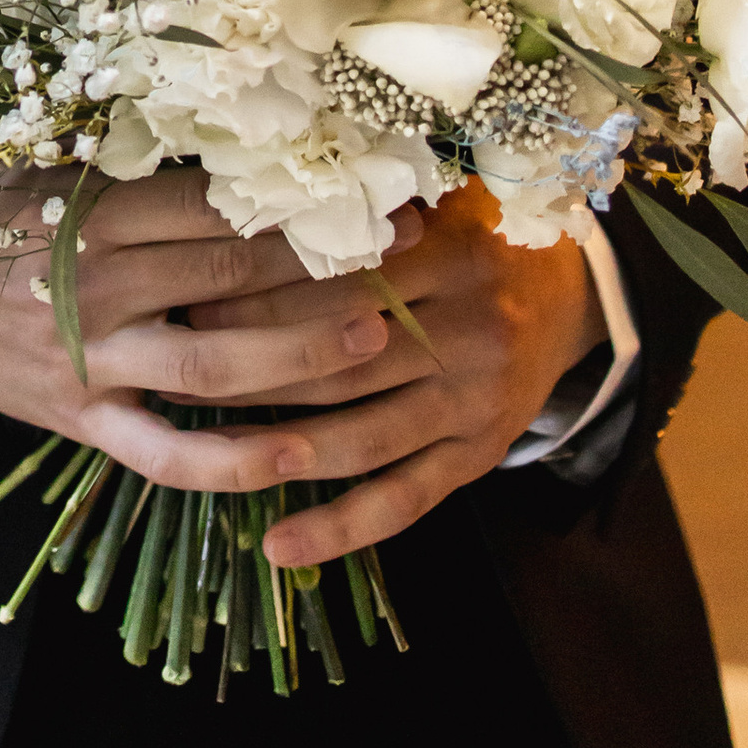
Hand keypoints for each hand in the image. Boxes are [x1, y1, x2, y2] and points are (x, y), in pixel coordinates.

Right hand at [0, 168, 424, 501]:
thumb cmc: (4, 219)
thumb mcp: (57, 169)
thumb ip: (141, 164)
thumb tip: (255, 137)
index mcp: (95, 212)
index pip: (215, 204)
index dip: (298, 197)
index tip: (370, 186)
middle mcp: (97, 285)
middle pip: (230, 274)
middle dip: (327, 264)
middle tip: (404, 251)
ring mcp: (92, 361)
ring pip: (213, 365)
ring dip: (302, 355)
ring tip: (377, 340)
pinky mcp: (86, 422)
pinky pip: (166, 455)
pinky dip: (230, 464)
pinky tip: (297, 458)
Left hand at [188, 187, 605, 570]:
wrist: (572, 290)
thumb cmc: (471, 234)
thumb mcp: (428, 202)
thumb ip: (354, 214)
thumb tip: (237, 212)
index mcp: (447, 252)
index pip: (332, 280)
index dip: (255, 293)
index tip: (187, 299)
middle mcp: (469, 329)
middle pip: (339, 361)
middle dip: (252, 370)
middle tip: (175, 371)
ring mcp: (476, 400)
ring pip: (363, 436)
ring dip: (280, 450)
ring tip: (208, 451)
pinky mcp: (479, 455)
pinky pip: (405, 500)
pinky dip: (341, 528)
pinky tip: (278, 545)